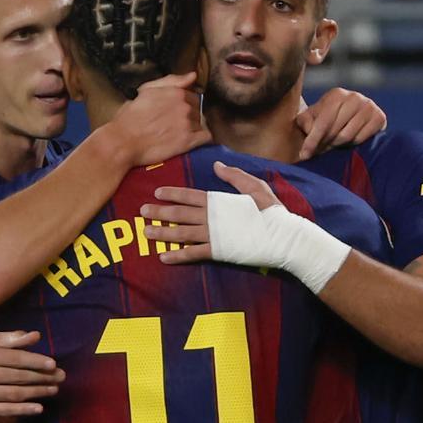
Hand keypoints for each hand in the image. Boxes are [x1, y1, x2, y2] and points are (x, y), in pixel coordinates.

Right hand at [0, 331, 63, 416]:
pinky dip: (23, 410)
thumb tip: (36, 336)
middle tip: (60, 377)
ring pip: (13, 393)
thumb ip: (13, 339)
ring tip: (54, 389)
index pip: (14, 358)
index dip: (35, 361)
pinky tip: (39, 408)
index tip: (53, 364)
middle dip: (41, 377)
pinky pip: (4, 410)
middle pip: (17, 376)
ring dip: (37, 392)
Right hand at [107, 72, 208, 167]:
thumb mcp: (146, 91)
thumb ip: (171, 81)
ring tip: (178, 135)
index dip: (185, 105)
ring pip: (201, 123)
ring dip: (194, 128)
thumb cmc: (130, 117)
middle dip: (189, 116)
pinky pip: (206, 138)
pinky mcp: (188, 141)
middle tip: (174, 125)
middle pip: (198, 110)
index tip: (175, 113)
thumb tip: (193, 75)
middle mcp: (185, 105)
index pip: (192, 96)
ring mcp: (188, 123)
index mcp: (176, 92)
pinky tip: (191, 141)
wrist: (123, 141)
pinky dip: (202, 139)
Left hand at [141, 161, 280, 263]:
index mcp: (218, 201)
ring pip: (181, 233)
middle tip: (141, 211)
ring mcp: (212, 235)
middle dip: (159, 212)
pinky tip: (163, 257)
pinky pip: (193, 254)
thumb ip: (234, 176)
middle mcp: (210, 217)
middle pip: (179, 213)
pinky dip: (177, 256)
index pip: (189, 195)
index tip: (157, 192)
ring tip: (146, 232)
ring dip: (162, 233)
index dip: (172, 193)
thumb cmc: (270, 210)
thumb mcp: (254, 186)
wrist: (281, 236)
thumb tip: (216, 165)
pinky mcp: (217, 251)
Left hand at [295, 87, 386, 158]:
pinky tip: (348, 142)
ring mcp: (369, 105)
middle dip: (325, 143)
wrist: (352, 118)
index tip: (304, 155)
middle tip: (320, 150)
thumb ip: (305, 121)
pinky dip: (353, 144)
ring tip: (333, 144)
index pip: (323, 121)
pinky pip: (362, 138)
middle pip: (335, 130)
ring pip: (348, 136)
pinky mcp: (380, 117)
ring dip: (338, 145)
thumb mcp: (311, 118)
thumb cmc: (326, 119)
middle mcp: (354, 97)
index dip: (312, 140)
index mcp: (336, 95)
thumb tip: (309, 129)